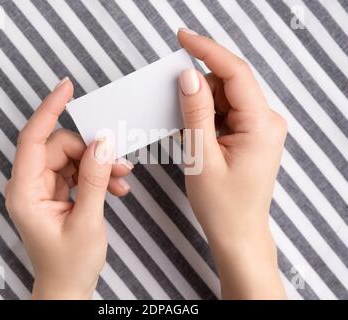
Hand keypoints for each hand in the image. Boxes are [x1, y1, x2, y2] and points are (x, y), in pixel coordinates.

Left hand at [5, 78, 132, 298]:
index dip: (49, 110)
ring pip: (73, 157)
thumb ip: (95, 180)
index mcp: (25, 192)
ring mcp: (44, 187)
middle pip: (61, 147)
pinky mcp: (57, 191)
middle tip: (118, 165)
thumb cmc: (69, 264)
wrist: (68, 287)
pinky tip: (115, 189)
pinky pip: (78, 171)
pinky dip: (98, 176)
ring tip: (121, 180)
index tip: (66, 88)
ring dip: (99, 165)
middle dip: (92, 151)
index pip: (33, 139)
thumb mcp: (88, 221)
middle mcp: (30, 185)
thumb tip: (103, 143)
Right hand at [178, 29, 286, 298]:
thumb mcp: (201, 157)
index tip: (183, 37)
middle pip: (229, 83)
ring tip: (190, 132)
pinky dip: (209, 115)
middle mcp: (267, 121)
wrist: (238, 234)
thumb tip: (188, 76)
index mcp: (261, 125)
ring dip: (203, 105)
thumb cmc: (222, 205)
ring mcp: (262, 127)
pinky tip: (198, 134)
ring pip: (227, 97)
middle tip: (175, 105)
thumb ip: (196, 112)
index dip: (207, 50)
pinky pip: (228, 111)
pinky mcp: (253, 133)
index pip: (235, 73)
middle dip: (199, 88)